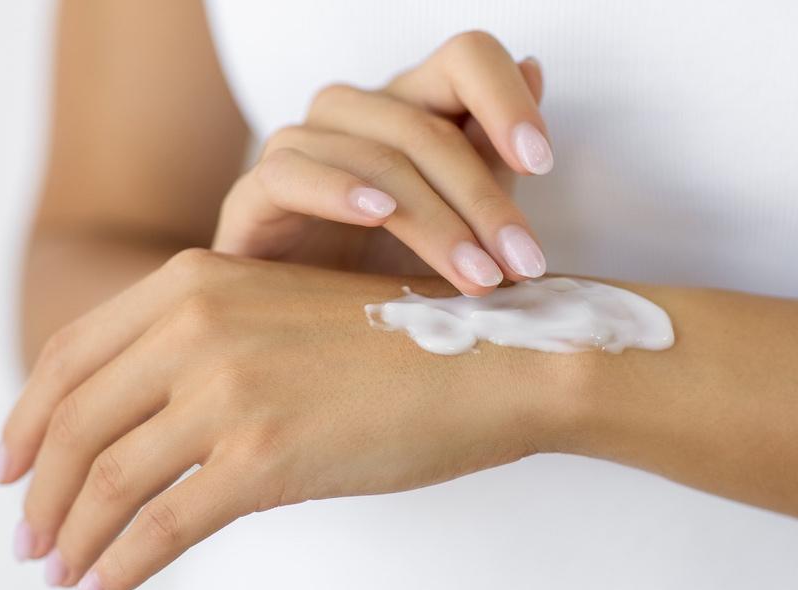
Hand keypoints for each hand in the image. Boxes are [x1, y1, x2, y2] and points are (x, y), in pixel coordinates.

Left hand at [0, 249, 576, 589]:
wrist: (495, 359)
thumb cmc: (405, 342)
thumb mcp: (288, 312)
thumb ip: (211, 344)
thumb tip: (144, 420)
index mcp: (200, 281)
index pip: (73, 356)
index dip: (26, 420)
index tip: (6, 465)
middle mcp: (201, 326)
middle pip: (73, 422)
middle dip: (38, 492)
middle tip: (29, 537)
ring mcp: (231, 391)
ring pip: (106, 479)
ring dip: (72, 537)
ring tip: (64, 571)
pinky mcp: (266, 456)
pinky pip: (161, 526)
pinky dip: (121, 564)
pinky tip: (108, 587)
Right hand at [213, 31, 552, 294]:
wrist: (312, 323)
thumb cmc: (391, 265)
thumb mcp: (461, 216)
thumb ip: (493, 153)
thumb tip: (533, 70)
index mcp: (414, 104)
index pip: (466, 58)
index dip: (506, 100)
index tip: (541, 163)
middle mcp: (357, 111)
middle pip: (428, 127)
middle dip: (485, 201)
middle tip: (523, 261)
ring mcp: (302, 144)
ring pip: (377, 157)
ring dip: (437, 221)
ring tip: (479, 278)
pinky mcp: (256, 191)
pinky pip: (294, 172)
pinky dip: (338, 191)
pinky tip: (377, 217)